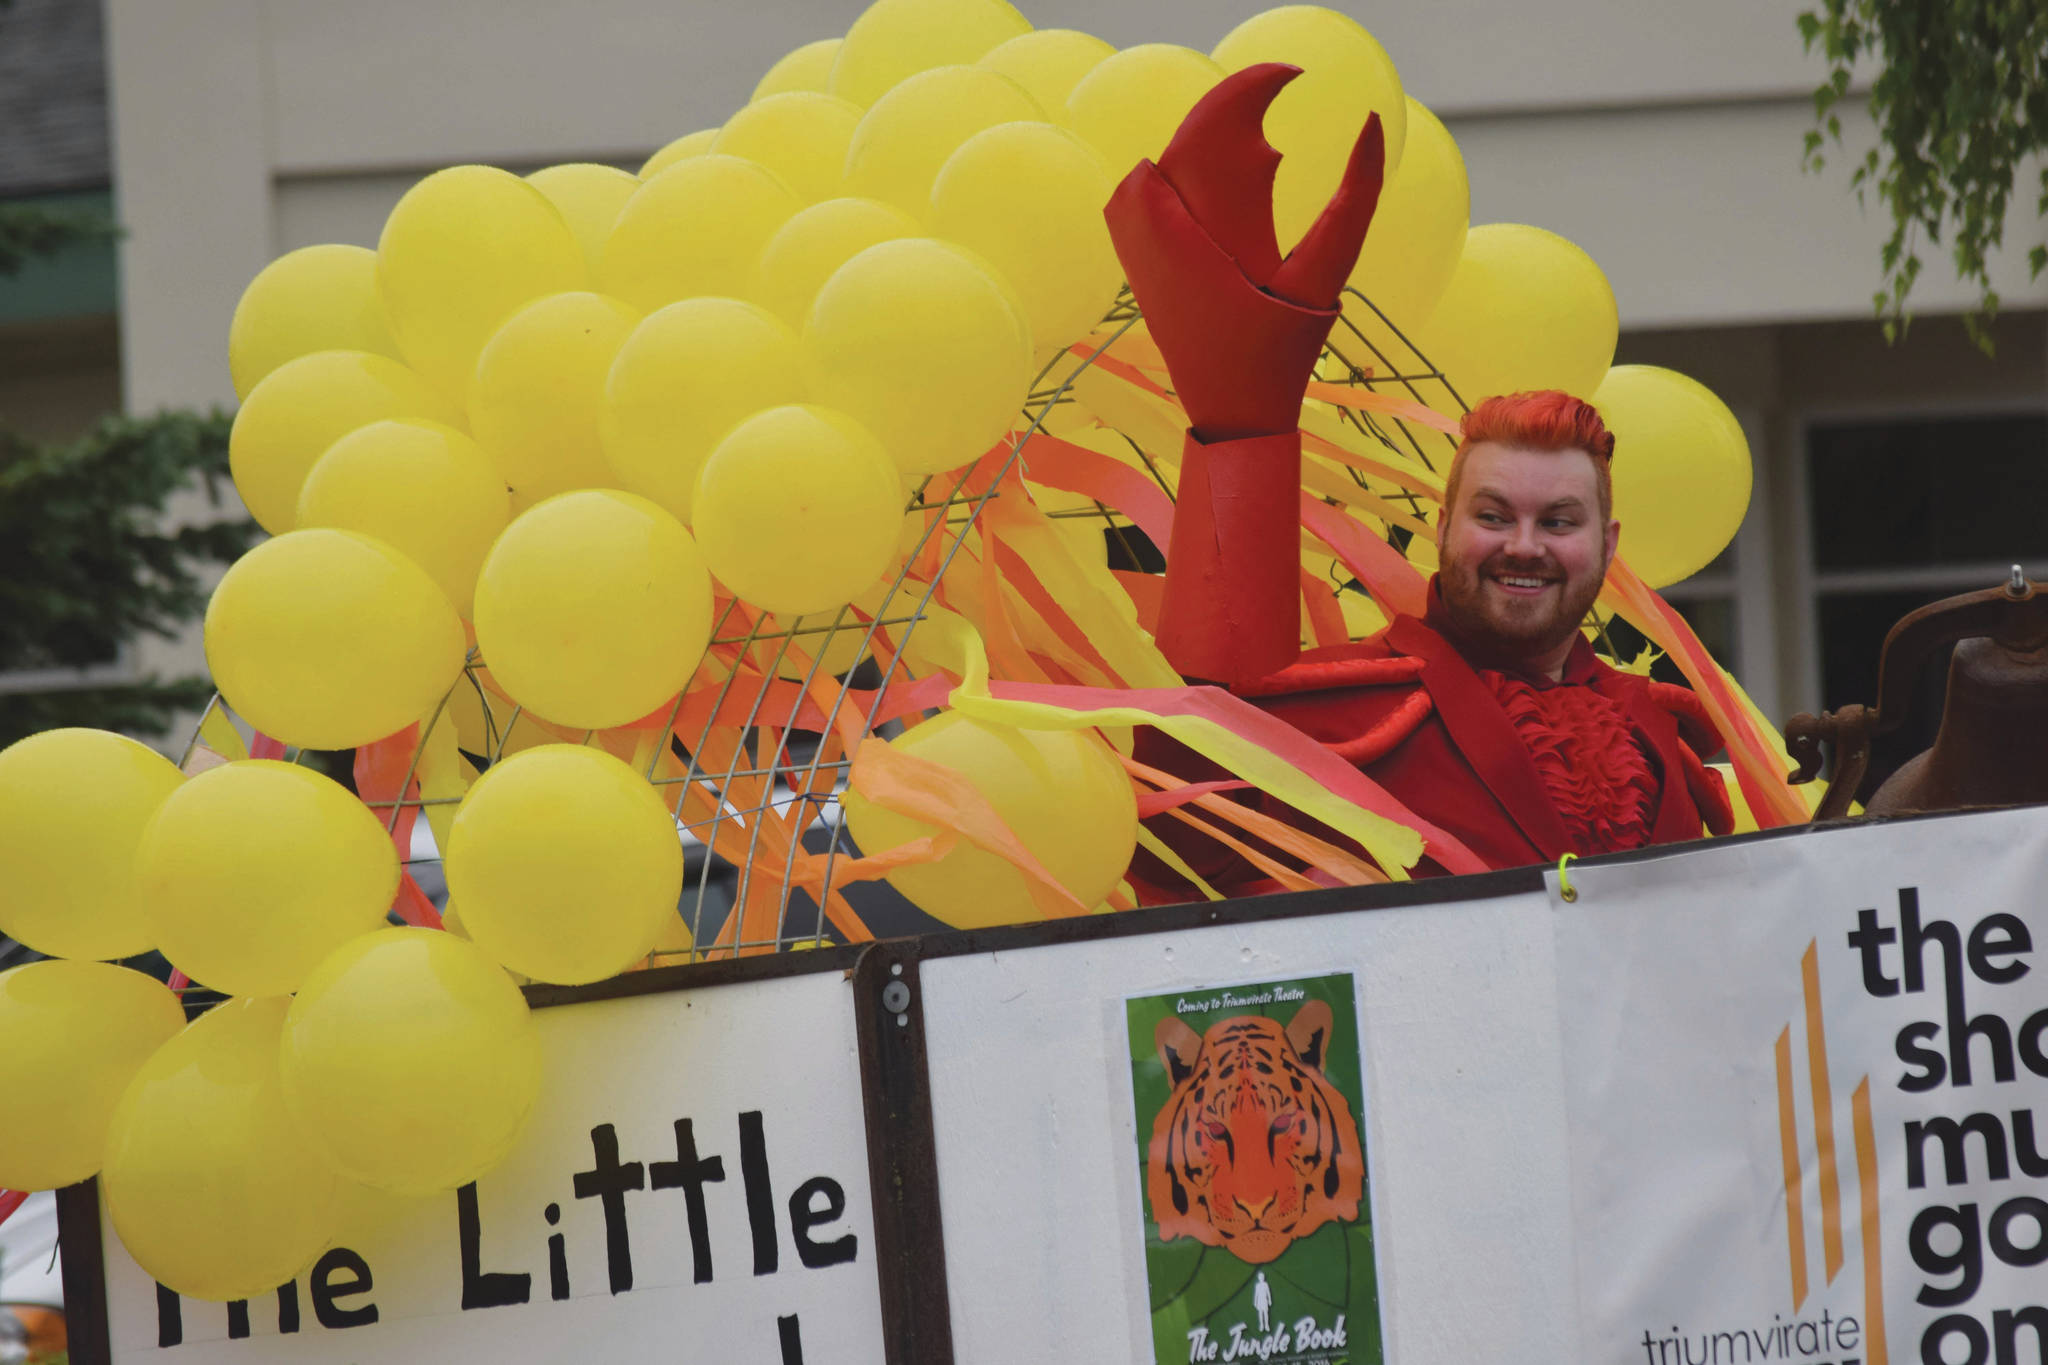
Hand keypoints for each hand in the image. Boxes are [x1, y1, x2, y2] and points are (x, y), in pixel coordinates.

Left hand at [1104, 64, 1384, 440]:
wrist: (1231, 413)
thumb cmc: (1280, 350)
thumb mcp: (1325, 274)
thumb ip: (1357, 198)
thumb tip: (1369, 123)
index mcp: (1192, 229)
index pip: (1208, 127)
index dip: (1248, 88)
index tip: (1288, 79)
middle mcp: (1152, 234)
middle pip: (1179, 141)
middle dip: (1230, 116)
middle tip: (1274, 108)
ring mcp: (1134, 253)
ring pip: (1153, 170)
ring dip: (1200, 150)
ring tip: (1252, 149)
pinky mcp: (1135, 269)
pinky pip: (1137, 203)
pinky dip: (1174, 183)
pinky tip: (1216, 195)